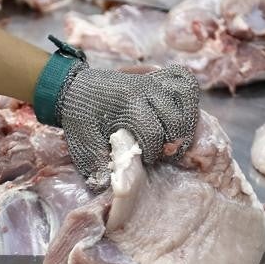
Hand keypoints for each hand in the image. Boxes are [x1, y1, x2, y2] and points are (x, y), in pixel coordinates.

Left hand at [56, 65, 200, 188]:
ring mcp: (153, 80)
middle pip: (175, 119)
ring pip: (187, 100)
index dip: (153, 152)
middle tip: (163, 153)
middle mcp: (144, 89)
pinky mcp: (158, 77)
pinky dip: (189, 100)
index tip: (146, 160)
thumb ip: (99, 163)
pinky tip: (180, 117)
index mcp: (126, 105)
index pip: (153, 132)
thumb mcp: (84, 141)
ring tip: (175, 138)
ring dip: (185, 123)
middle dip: (173, 141)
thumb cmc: (80, 117)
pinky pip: (186, 84)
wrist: (75, 87)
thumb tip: (112, 186)